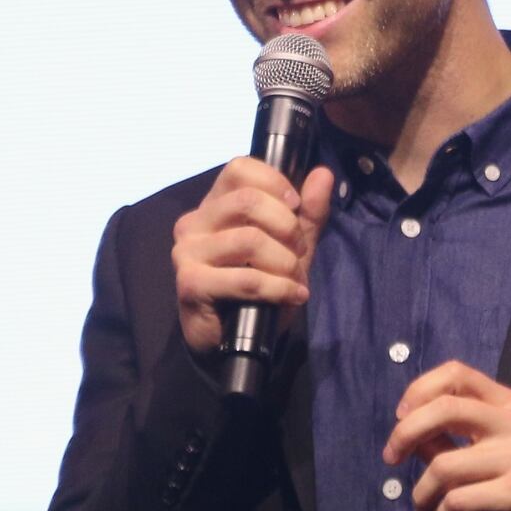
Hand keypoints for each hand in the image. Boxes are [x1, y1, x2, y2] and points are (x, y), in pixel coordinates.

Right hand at [172, 158, 337, 357]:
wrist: (231, 342)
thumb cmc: (257, 289)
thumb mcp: (290, 247)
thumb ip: (307, 212)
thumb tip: (323, 174)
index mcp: (214, 205)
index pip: (239, 168)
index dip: (275, 183)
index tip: (295, 208)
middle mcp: (194, 222)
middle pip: (248, 201)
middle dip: (288, 228)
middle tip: (299, 253)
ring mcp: (187, 252)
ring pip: (249, 239)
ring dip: (285, 263)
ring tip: (294, 280)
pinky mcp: (190, 283)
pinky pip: (246, 279)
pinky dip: (278, 288)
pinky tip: (293, 297)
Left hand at [383, 362, 510, 510]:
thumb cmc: (499, 488)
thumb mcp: (469, 455)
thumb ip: (439, 437)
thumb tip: (403, 427)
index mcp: (505, 404)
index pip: (456, 374)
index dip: (419, 391)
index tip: (400, 417)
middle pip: (445, 409)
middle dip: (405, 434)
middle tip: (390, 458)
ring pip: (443, 466)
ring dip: (421, 494)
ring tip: (424, 510)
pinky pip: (456, 500)